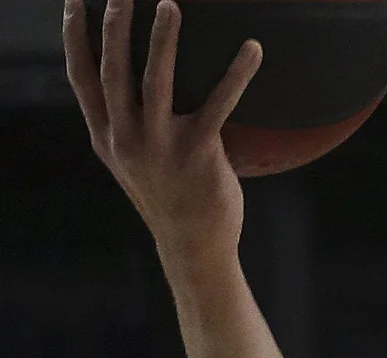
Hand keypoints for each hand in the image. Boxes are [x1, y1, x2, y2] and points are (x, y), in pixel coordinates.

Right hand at [65, 0, 259, 265]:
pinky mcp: (198, 153)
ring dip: (162, 40)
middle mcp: (126, 138)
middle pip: (114, 71)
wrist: (193, 244)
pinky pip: (219, 104)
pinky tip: (252, 48)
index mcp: (106, 136)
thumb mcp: (132, 161)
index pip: (82, 78)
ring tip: (170, 4)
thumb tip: (132, 84)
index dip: (75, 38)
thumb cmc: (169, 196)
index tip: (75, 2)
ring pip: (155, 81)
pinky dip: (236, 73)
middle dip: (114, 27)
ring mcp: (159, 146)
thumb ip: (125, 125)